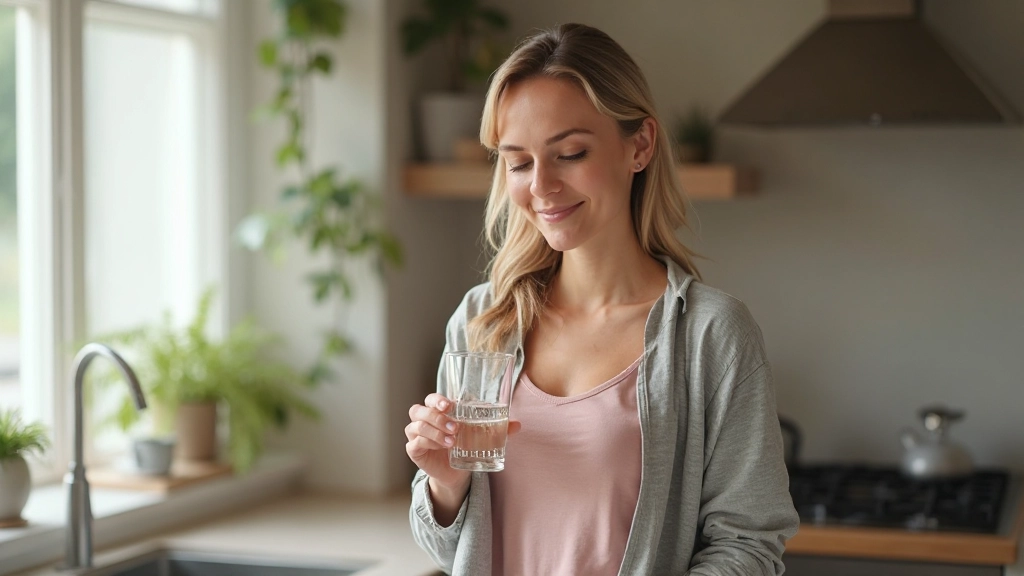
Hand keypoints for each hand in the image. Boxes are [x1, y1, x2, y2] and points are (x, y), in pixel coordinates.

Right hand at [406, 393, 522, 520]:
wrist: (456, 472)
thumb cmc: (465, 446)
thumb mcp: (481, 436)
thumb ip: (497, 429)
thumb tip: (517, 425)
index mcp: (437, 411)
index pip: (431, 399)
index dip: (437, 400)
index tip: (450, 406)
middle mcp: (423, 420)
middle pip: (418, 410)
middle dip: (436, 416)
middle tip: (455, 427)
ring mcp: (416, 435)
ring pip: (416, 426)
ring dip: (434, 431)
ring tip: (452, 440)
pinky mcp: (414, 450)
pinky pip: (415, 443)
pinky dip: (427, 443)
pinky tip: (441, 448)